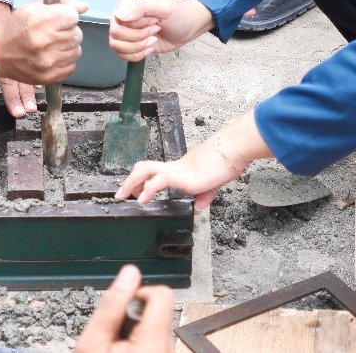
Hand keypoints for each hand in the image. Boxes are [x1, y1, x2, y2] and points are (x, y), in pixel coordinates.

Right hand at [0, 0, 87, 86]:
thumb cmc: (17, 26)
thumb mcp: (35, 6)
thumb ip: (62, 2)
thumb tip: (84, 7)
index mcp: (40, 21)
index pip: (73, 17)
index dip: (67, 17)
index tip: (58, 19)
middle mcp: (44, 42)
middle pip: (77, 34)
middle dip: (68, 31)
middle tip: (53, 33)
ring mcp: (47, 62)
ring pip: (76, 51)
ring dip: (68, 47)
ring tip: (52, 45)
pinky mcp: (49, 77)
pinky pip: (72, 66)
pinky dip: (65, 61)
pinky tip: (51, 56)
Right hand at [75, 265, 174, 352]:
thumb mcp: (94, 341)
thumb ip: (113, 305)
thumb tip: (129, 273)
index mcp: (154, 342)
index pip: (162, 294)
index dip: (138, 294)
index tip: (121, 310)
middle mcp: (168, 349)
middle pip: (158, 312)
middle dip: (132, 319)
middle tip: (111, 340)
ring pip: (155, 329)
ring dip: (135, 335)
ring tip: (116, 352)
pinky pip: (156, 345)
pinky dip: (140, 348)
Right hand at [109, 0, 212, 61]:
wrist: (187, 28)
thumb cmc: (179, 14)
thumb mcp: (166, 6)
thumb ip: (144, 5)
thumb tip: (120, 15)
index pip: (118, 14)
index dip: (136, 23)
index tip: (154, 20)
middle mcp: (124, 10)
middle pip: (115, 31)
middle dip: (138, 36)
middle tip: (155, 30)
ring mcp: (125, 27)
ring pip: (116, 44)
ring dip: (137, 46)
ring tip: (153, 40)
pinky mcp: (129, 41)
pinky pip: (121, 53)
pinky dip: (136, 55)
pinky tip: (149, 48)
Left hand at [116, 111, 272, 209]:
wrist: (235, 149)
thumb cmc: (227, 161)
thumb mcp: (214, 183)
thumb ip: (205, 194)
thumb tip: (200, 205)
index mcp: (182, 167)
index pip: (156, 171)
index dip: (143, 180)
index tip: (135, 191)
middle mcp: (176, 166)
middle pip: (144, 167)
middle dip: (130, 180)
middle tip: (120, 193)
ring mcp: (178, 170)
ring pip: (145, 170)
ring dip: (131, 183)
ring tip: (122, 195)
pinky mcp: (183, 175)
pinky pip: (159, 181)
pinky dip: (148, 190)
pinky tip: (142, 200)